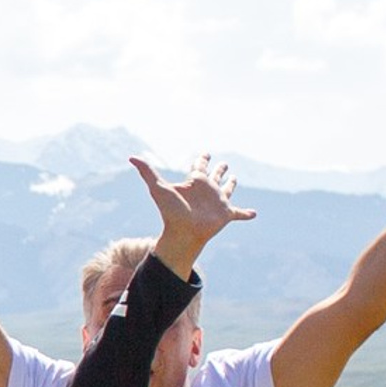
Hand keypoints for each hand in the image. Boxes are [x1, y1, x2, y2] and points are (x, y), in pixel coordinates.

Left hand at [129, 151, 253, 265]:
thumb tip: (131, 157)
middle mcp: (206, 191)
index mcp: (193, 183)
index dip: (201, 159)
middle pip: (214, 176)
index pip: (198, 167)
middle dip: (219, 169)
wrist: (182, 233)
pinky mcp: (226, 214)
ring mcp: (217, 202)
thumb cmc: (170, 211)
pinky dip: (246, 214)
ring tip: (235, 179)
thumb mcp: (158, 188)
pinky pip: (239, 213)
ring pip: (226, 190)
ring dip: (231, 185)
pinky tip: (254, 214)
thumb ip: (147, 171)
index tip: (205, 153)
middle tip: (224, 163)